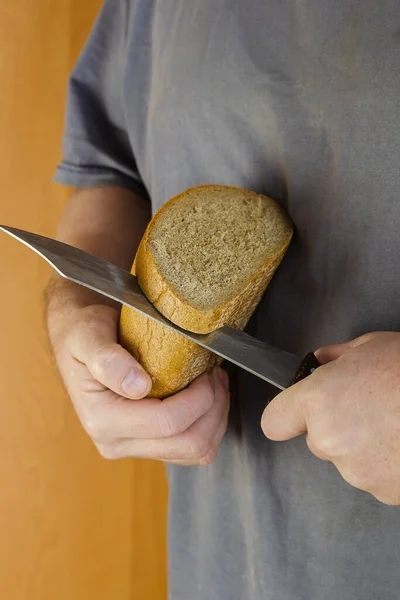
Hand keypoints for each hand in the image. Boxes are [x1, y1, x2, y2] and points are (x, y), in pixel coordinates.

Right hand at [49, 303, 229, 464]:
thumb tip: (138, 387)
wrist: (77, 340)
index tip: (205, 369)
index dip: (199, 398)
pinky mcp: (147, 446)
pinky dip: (209, 424)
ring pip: (196, 452)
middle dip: (213, 407)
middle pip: (188, 444)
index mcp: (102, 420)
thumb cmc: (84, 333)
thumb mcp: (88, 336)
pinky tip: (205, 396)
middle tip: (214, 374)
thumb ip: (107, 360)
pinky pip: (192, 451)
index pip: (168, 422)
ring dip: (215, 417)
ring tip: (213, 383)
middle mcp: (116, 442)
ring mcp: (133, 448)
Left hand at [261, 332, 399, 503]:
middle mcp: (329, 440)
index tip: (296, 413)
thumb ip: (335, 357)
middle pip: (316, 440)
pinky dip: (386, 464)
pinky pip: (374, 476)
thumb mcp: (370, 346)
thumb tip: (321, 361)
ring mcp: (357, 471)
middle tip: (367, 409)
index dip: (287, 416)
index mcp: (318, 401)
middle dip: (335, 427)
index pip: (274, 421)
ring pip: (347, 460)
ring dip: (362, 447)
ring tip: (393, 424)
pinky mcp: (384, 492)